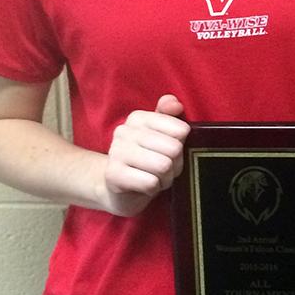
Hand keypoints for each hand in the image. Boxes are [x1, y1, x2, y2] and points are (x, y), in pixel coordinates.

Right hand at [100, 94, 188, 216]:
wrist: (116, 189)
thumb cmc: (146, 159)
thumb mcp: (160, 136)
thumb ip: (169, 116)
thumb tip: (176, 105)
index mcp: (138, 117)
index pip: (180, 130)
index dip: (182, 146)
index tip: (169, 152)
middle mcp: (124, 131)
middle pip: (174, 149)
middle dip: (175, 165)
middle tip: (164, 169)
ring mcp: (116, 152)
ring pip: (163, 166)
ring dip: (165, 178)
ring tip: (155, 177)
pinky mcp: (113, 175)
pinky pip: (151, 182)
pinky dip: (154, 189)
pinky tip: (144, 186)